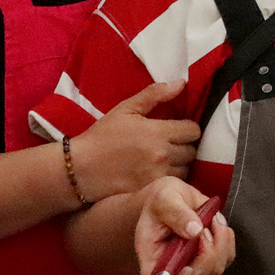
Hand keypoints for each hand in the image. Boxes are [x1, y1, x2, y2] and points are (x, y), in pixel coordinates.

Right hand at [67, 80, 198, 203]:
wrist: (81, 169)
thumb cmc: (103, 136)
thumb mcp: (126, 109)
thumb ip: (155, 95)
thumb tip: (182, 83)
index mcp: (158, 132)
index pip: (193, 130)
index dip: (188, 128)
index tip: (178, 129)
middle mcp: (162, 155)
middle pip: (193, 151)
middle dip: (185, 146)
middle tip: (172, 145)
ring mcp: (158, 176)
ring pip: (186, 170)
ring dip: (180, 164)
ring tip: (165, 160)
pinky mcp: (152, 192)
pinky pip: (174, 185)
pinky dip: (171, 179)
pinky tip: (159, 174)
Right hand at [133, 177, 233, 274]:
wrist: (175, 196)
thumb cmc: (162, 199)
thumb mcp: (164, 199)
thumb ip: (177, 214)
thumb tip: (195, 230)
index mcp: (151, 257)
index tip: (187, 268)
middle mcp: (172, 267)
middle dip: (206, 257)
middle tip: (204, 228)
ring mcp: (193, 264)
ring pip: (213, 271)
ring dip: (219, 245)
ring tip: (211, 220)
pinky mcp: (210, 257)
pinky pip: (226, 258)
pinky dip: (227, 240)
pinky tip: (218, 223)